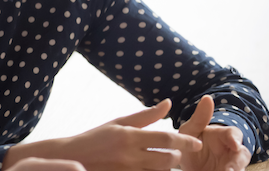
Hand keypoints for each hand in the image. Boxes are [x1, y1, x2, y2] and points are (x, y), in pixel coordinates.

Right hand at [4, 99, 202, 170]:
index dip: (185, 141)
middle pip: (168, 159)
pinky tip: (152, 167)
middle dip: (177, 157)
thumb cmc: (96, 137)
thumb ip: (146, 115)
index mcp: (129, 135)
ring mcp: (127, 170)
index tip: (196, 143)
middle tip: (176, 153)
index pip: (166, 138)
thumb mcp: (118, 122)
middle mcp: (130, 155)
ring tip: (165, 161)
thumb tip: (168, 103)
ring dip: (167, 167)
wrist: (72, 158)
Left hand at [179, 95, 251, 170]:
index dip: (235, 139)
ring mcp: (230, 166)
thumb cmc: (190, 142)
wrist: (184, 163)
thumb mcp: (189, 130)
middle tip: (228, 170)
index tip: (234, 145)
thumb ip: (199, 118)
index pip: (234, 134)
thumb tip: (207, 98)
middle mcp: (231, 151)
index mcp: (224, 136)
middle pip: (242, 155)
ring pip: (240, 169)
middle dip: (237, 163)